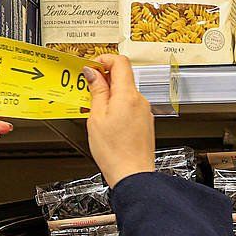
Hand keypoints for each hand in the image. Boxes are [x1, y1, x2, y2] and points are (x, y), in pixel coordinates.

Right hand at [83, 55, 154, 187]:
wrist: (133, 175)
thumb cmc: (115, 152)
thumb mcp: (96, 118)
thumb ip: (96, 91)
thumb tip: (92, 73)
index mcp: (128, 95)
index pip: (120, 61)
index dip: (104, 60)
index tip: (92, 66)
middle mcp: (140, 101)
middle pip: (124, 76)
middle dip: (105, 78)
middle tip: (89, 88)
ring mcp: (145, 112)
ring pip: (127, 92)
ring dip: (111, 94)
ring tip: (97, 108)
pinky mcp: (146, 122)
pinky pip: (131, 106)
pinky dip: (119, 106)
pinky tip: (109, 120)